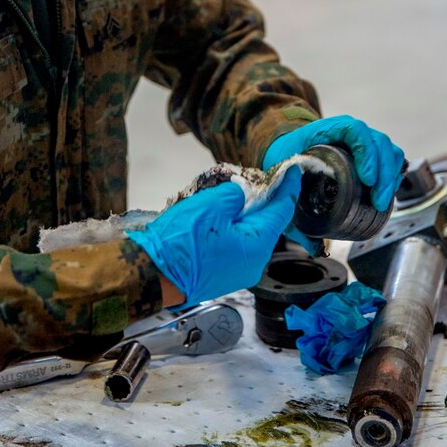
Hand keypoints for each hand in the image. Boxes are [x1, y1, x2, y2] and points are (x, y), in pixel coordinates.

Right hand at [127, 167, 300, 307]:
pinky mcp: (222, 273)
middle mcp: (253, 263)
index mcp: (256, 246)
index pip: (281, 212)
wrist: (152, 274)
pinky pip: (237, 244)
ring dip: (247, 213)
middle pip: (267, 224)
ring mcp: (238, 271)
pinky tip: (224, 214)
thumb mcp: (211, 206)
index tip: (293, 171)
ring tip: (240, 192)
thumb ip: (234, 194)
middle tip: (263, 177)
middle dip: (266, 199)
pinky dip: (235, 226)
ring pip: (251, 234)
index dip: (288, 189)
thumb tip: (242, 194)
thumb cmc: (180, 243)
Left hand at [263, 114, 405, 211]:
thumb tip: (315, 247)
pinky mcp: (368, 153)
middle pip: (378, 142)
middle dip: (384, 174)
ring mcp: (360, 141)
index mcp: (325, 131)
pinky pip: (389, 158)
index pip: (354, 131)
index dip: (366, 152)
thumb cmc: (285, 162)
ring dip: (391, 176)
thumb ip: (295, 211)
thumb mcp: (284, 181)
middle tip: (379, 201)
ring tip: (382, 201)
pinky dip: (393, 174)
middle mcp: (346, 133)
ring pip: (388, 150)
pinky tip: (387, 193)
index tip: (367, 179)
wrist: (285, 151)